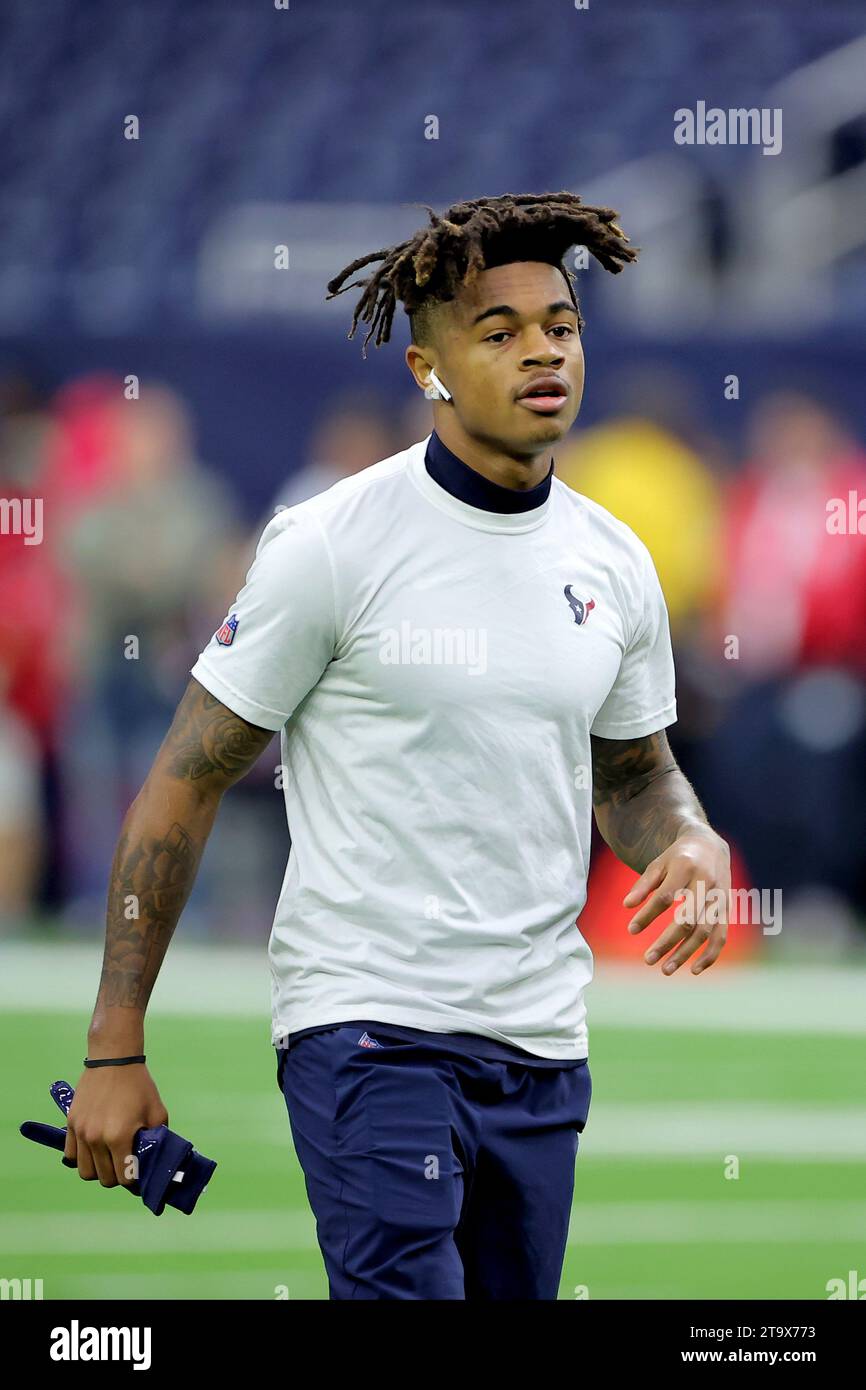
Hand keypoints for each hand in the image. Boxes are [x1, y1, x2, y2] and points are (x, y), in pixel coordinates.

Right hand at [64, 1064, 168, 1187]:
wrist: (114, 1060)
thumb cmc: (139, 1086)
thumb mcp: (158, 1112)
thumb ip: (157, 1140)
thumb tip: (156, 1161)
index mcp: (120, 1137)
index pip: (124, 1178)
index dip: (133, 1179)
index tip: (138, 1172)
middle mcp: (97, 1138)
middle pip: (104, 1178)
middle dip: (117, 1176)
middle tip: (125, 1165)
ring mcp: (81, 1132)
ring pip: (85, 1171)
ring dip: (99, 1170)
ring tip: (109, 1158)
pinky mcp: (71, 1124)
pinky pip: (71, 1155)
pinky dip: (82, 1158)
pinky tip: (94, 1149)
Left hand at [623, 827, 730, 975]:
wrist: (709, 846)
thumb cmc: (677, 858)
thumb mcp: (658, 864)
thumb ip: (644, 884)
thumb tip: (627, 905)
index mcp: (686, 868)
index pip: (666, 896)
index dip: (648, 914)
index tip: (631, 929)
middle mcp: (707, 884)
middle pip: (688, 919)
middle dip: (667, 942)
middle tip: (647, 960)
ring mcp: (720, 898)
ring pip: (705, 931)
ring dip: (686, 953)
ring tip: (665, 970)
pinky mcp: (727, 910)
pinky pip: (721, 936)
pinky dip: (710, 955)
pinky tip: (693, 970)